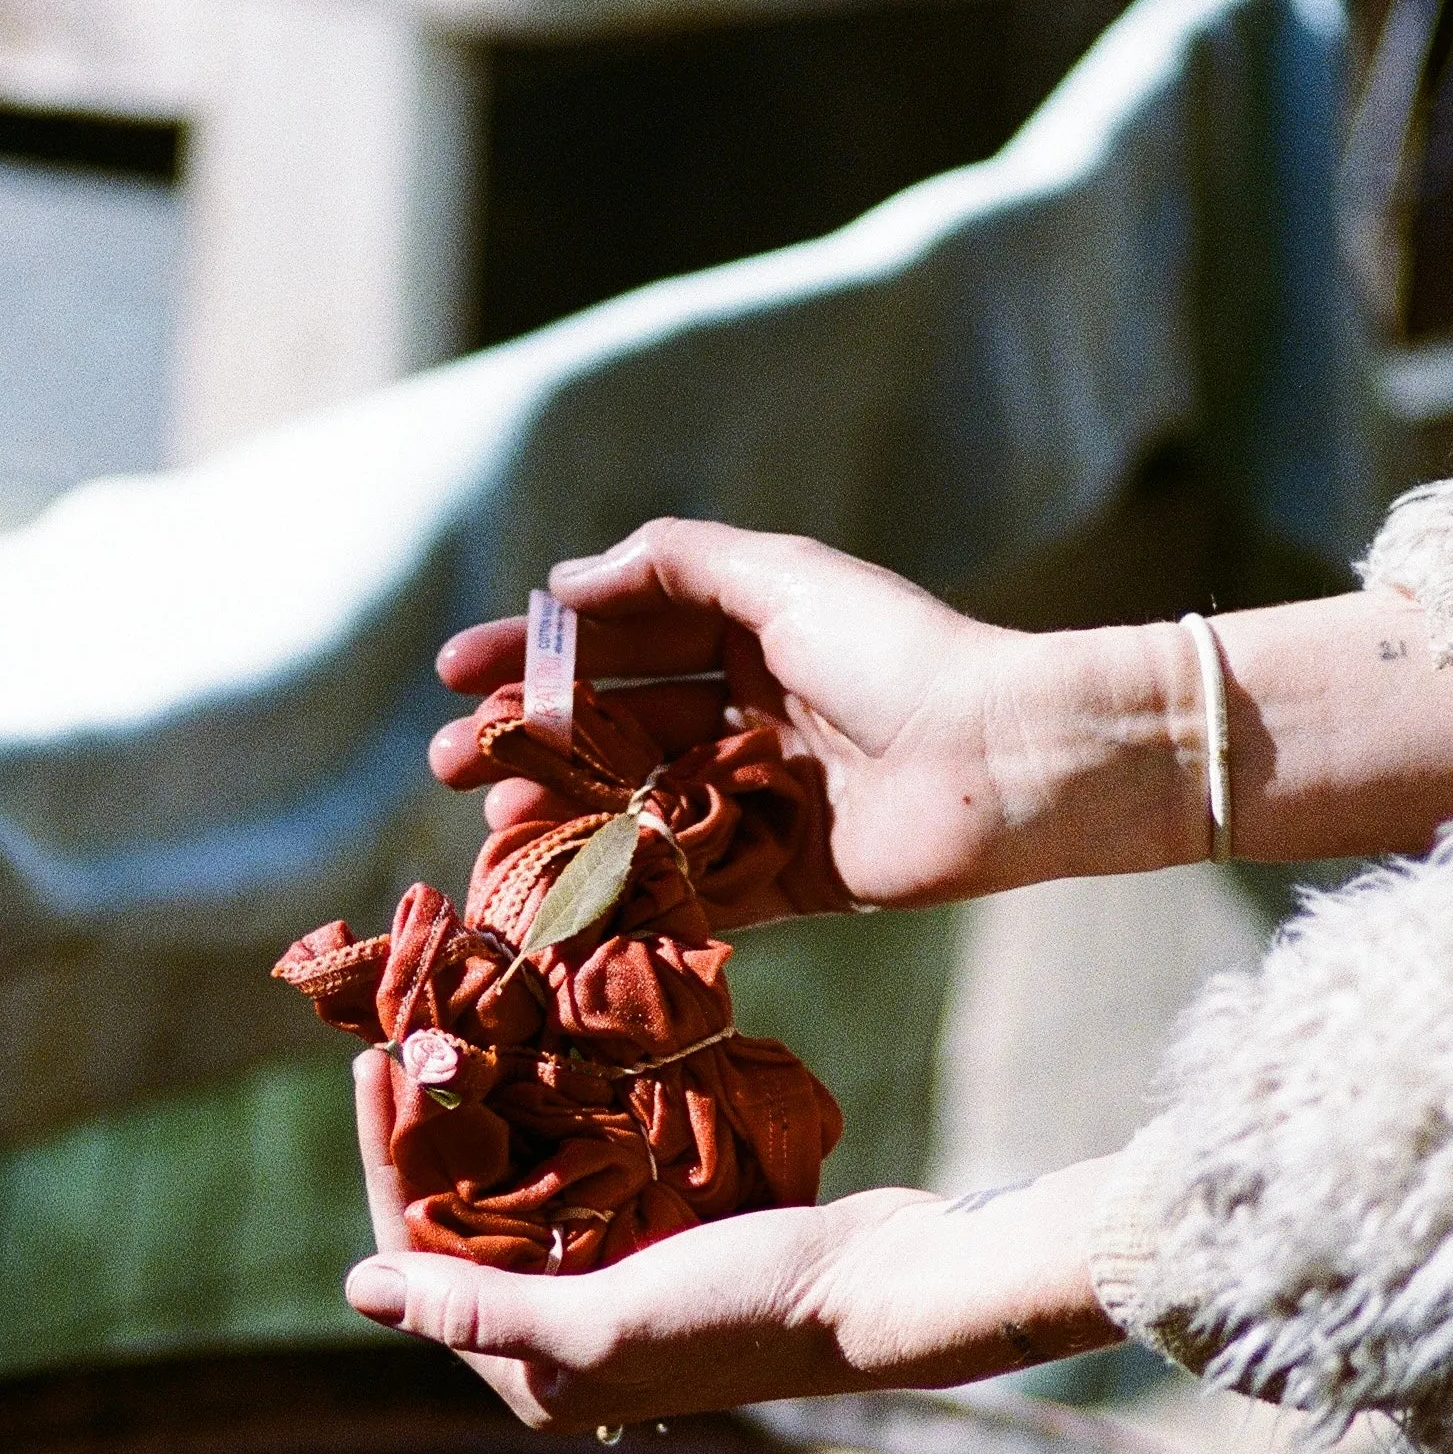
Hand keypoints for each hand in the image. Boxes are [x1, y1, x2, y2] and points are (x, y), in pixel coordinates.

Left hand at [343, 1052, 1119, 1430]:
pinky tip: (531, 1045)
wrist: (884, 1283)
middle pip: (461, 1219)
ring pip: (516, 1187)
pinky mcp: (656, 1240)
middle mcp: (561, 1338)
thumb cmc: (749, 1309)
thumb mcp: (606, 1317)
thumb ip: (483, 1308)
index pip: (422, 1261)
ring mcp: (610, 1284)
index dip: (388, 1161)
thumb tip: (360, 1287)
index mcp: (535, 1377)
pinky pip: (577, 1170)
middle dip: (431, 1127)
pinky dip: (550, 1113)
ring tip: (457, 1019)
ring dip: (485, 1110)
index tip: (372, 1062)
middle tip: (407, 1023)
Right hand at [430, 519, 1197, 915]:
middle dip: (528, 742)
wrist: (1003, 762)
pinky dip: (629, 882)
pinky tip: (564, 886)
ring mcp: (766, 799)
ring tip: (496, 822)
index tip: (454, 674)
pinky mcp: (791, 878)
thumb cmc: (900, 655)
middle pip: (614, 729)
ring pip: (638, 806)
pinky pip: (695, 883)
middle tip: (449, 766)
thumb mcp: (781, 579)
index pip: (617, 644)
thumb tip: (566, 584)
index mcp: (749, 637)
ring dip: (561, 813)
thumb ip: (673, 567)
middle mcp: (752, 716)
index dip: (532, 655)